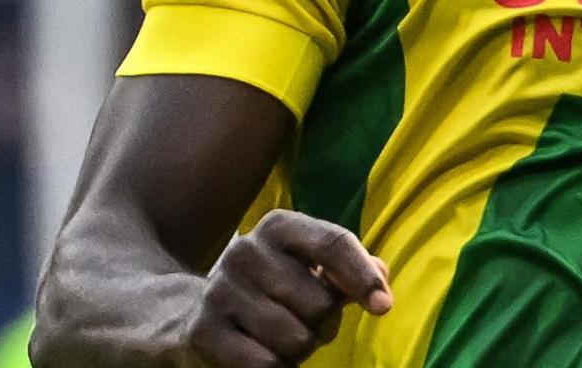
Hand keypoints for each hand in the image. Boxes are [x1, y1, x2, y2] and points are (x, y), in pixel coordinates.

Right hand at [185, 210, 391, 365]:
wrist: (197, 312)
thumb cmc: (276, 287)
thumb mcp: (313, 266)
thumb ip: (353, 268)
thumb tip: (380, 276)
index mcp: (279, 227)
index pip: (333, 244)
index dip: (363, 277)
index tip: (383, 306)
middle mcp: (245, 251)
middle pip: (320, 302)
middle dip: (326, 323)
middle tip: (310, 323)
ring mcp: (219, 291)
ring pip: (295, 339)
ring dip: (301, 349)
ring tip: (286, 338)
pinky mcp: (202, 332)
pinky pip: (265, 365)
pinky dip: (278, 367)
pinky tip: (266, 355)